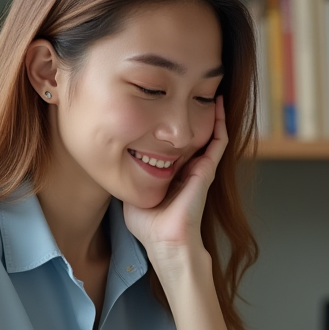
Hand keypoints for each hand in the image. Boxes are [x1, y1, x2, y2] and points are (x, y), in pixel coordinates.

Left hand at [123, 97, 227, 267]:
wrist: (165, 241)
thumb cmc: (149, 225)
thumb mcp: (132, 192)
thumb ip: (126, 174)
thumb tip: (109, 159)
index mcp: (173, 172)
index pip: (175, 142)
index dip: (172, 123)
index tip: (164, 103)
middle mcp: (189, 168)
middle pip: (193, 133)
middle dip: (192, 111)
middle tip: (189, 87)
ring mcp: (200, 168)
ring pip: (209, 133)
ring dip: (209, 112)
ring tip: (209, 88)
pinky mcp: (207, 171)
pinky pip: (218, 142)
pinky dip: (219, 122)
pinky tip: (217, 104)